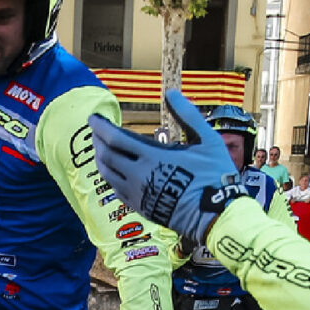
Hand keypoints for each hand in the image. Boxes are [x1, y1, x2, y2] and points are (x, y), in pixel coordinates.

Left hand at [87, 90, 247, 246]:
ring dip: (101, 159)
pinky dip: (110, 177)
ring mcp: (138, 194)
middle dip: (98, 141)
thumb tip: (171, 93)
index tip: (93, 118)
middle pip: (107, 156)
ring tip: (101, 148)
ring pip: (108, 174)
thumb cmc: (214, 176)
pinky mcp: (141, 208)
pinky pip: (117, 190)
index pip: (115, 139)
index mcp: (152, 157)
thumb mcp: (207, 141)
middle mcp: (139, 176)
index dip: (101, 127)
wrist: (215, 216)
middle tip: (95, 131)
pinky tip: (113, 172)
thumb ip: (188, 115)